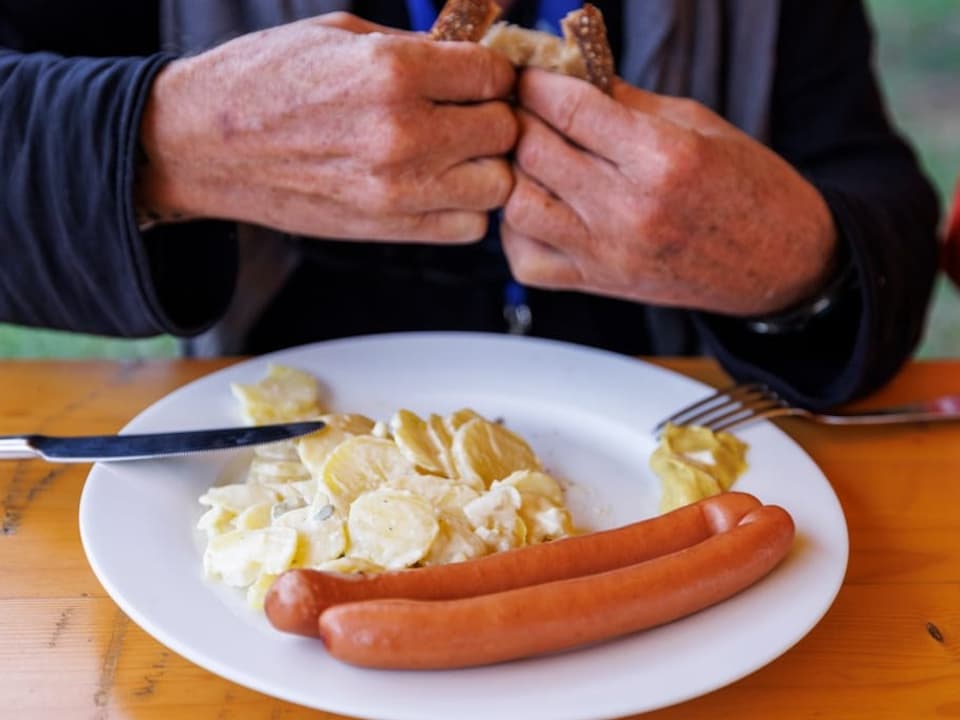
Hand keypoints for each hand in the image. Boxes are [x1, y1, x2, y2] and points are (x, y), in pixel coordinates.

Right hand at [136, 13, 516, 242]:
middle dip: (494, 116)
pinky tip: (439, 184)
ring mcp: (398, 190)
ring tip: (457, 151)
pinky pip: (468, 227)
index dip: (492, 72)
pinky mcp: (389, 229)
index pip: (494, 74)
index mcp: (392, 70)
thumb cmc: (267, 80)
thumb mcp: (341, 36)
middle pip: (505, 130)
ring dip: (486, 166)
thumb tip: (472, 55)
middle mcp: (402, 133)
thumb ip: (415, 48)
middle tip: (469, 112)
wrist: (205, 146)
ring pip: (497, 185)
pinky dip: (465, 207)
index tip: (477, 75)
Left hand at [502, 69, 837, 315]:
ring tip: (529, 158)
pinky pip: (526, 261)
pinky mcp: (597, 285)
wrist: (778, 262)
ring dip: (513, 174)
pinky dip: (516, 231)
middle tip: (523, 108)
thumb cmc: (746, 187)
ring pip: (518, 206)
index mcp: (663, 158)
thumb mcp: (698, 125)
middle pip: (534, 152)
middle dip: (520, 119)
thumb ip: (626, 101)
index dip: (537, 83)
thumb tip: (568, 72)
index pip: (569, 108)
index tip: (529, 74)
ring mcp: (608, 254)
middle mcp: (629, 210)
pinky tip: (538, 206)